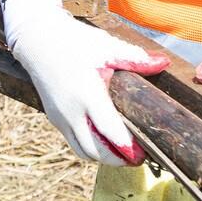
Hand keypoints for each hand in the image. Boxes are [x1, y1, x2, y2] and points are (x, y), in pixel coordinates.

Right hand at [11, 11, 168, 165]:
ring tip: (123, 154)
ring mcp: (60, 118)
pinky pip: (74, 142)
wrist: (38, 39)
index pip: (110, 132)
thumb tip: (164, 63)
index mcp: (88, 95)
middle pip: (96, 151)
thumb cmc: (75, 41)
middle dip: (118, 160)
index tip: (144, 154)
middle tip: (138, 159)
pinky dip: (91, 147)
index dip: (128, 148)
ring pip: (83, 151)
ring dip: (103, 157)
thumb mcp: (107, 46)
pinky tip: (105, 141)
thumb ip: (135, 59)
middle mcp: (71, 112)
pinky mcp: (54, 118)